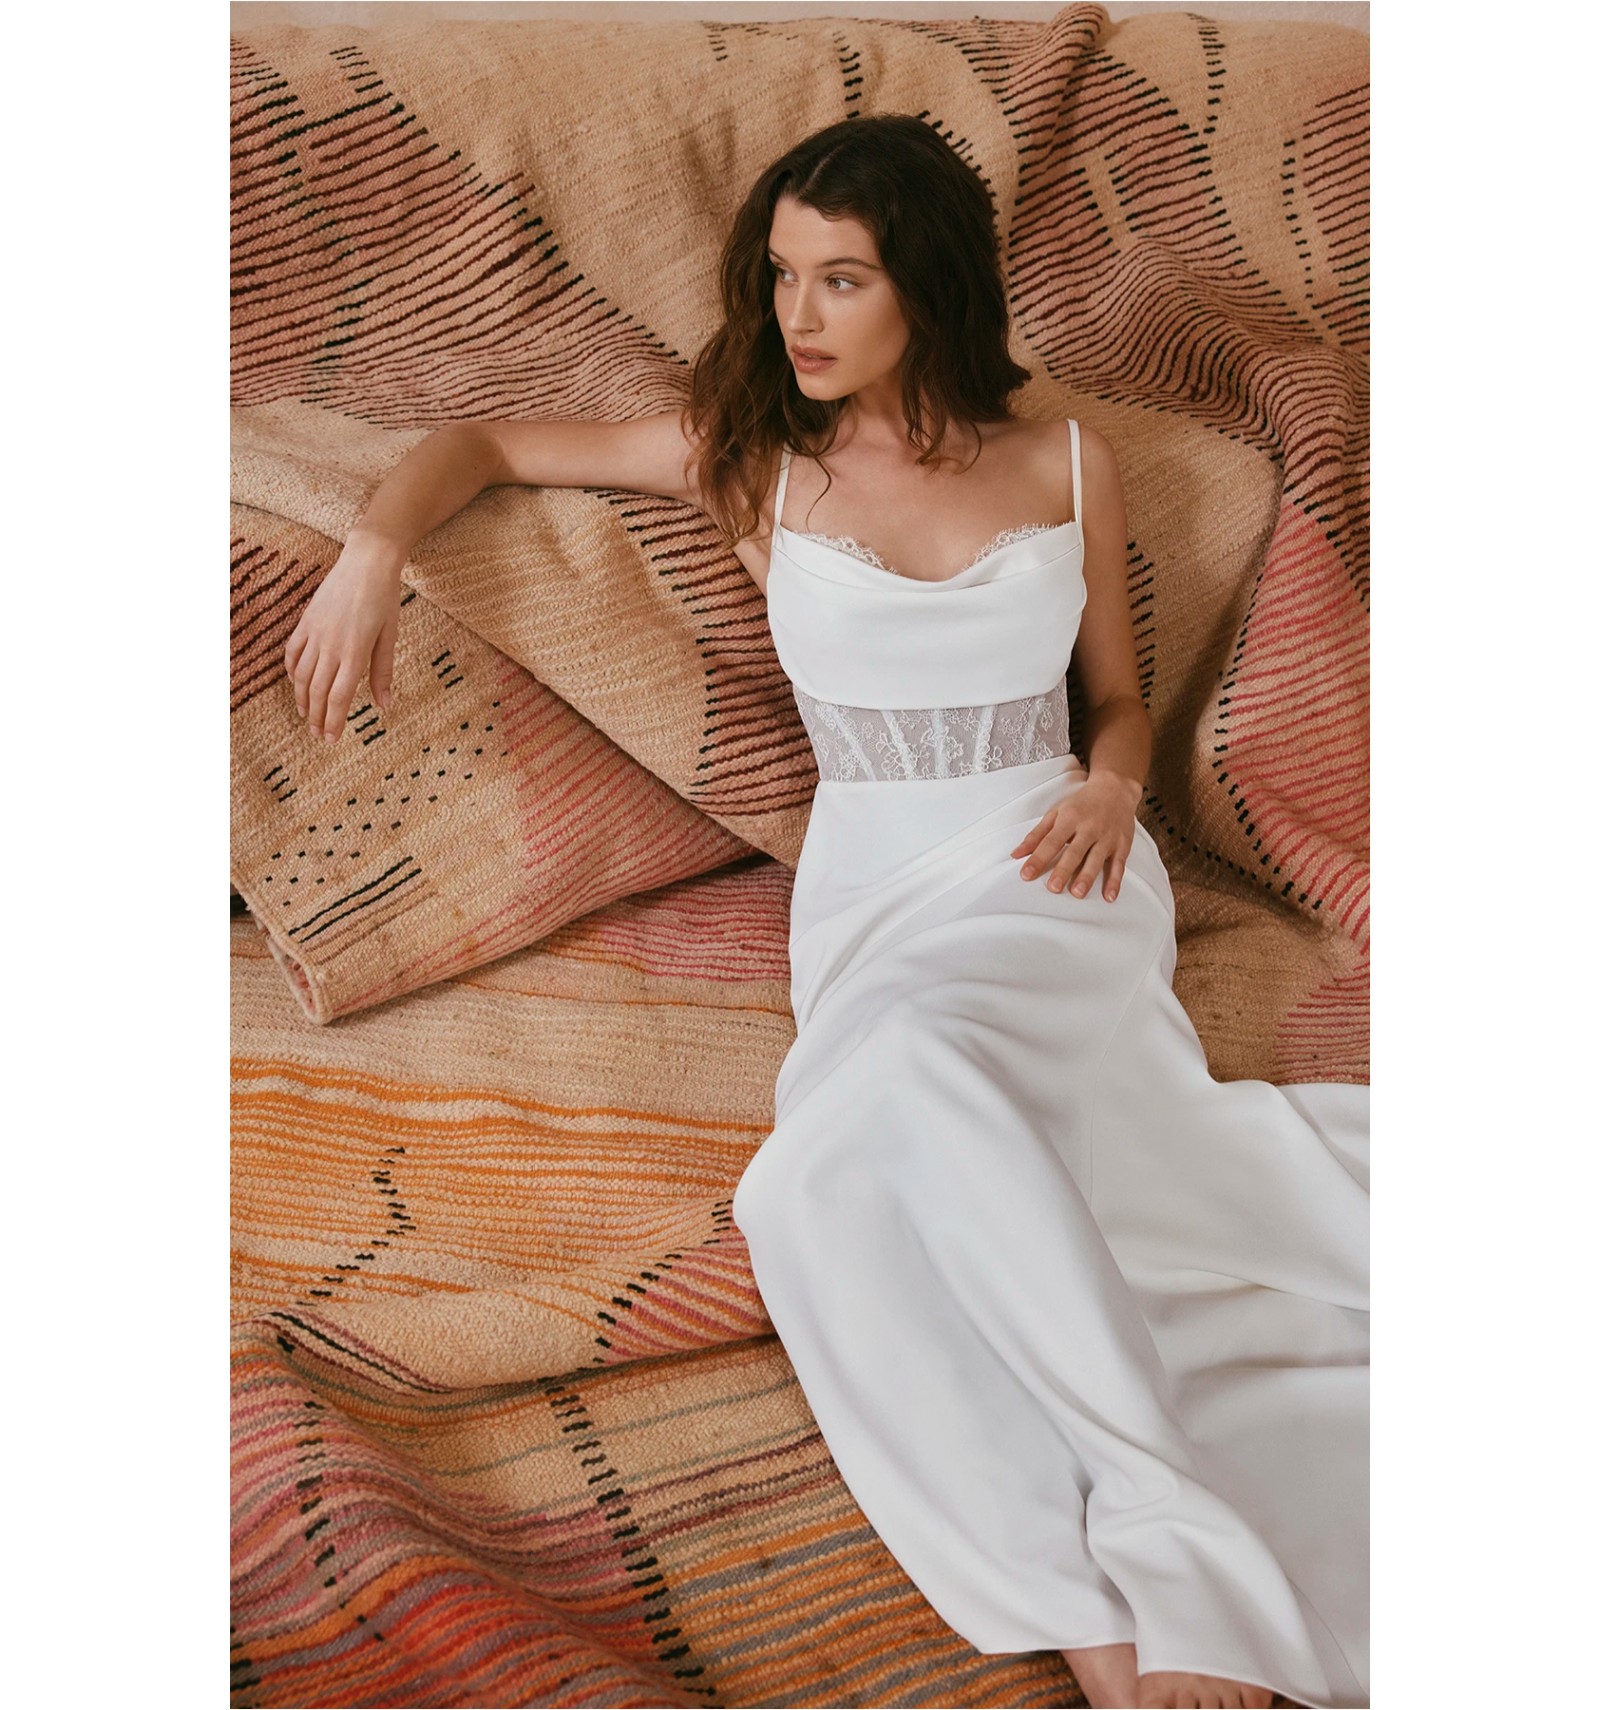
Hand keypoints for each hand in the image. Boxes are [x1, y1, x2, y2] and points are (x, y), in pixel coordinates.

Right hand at [284, 531, 404, 742]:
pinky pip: (293, 652)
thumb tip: (385, 706)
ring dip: (302, 699)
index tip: (331, 739)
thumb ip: (383, 672)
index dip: (333, 721)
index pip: (339, 697)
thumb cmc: (385, 599)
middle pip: (317, 691)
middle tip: (318, 735)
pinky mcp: (306, 621)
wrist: (367, 561)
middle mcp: (331, 646)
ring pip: (301, 675)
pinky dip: (292, 671)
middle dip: (316, 717)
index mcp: (355, 652)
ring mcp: (315, 633)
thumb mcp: (390, 637)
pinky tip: (296, 684)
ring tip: (306, 716)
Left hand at [1010, 769, 1140, 901]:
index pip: (1051, 841)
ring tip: (1078, 893)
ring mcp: (1107, 837)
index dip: (1038, 858)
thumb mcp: (1056, 813)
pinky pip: (1119, 864)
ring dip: (1088, 877)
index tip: (1026, 874)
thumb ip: (1037, 835)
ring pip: (1097, 859)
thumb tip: (1017, 854)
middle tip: (1054, 887)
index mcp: (1070, 819)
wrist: (1115, 789)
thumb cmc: (1082, 803)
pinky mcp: (1122, 844)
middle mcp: (1089, 828)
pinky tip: (1109, 896)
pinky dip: (1115, 881)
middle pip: (1075, 851)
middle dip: (1064, 870)